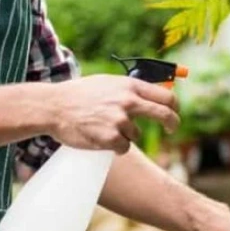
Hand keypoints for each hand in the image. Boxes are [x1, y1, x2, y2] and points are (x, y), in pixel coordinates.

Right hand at [47, 75, 179, 153]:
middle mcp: (128, 101)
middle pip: (164, 115)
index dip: (174, 106)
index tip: (174, 113)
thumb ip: (130, 90)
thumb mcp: (109, 83)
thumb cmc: (80, 94)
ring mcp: (120, 120)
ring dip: (124, 135)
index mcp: (130, 86)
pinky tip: (99, 136)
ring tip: (103, 126)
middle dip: (172, 124)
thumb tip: (155, 96)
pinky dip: (114, 146)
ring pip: (135, 135)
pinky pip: (123, 147)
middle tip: (171, 129)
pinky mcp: (111, 138)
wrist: (55, 106)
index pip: (165, 96)